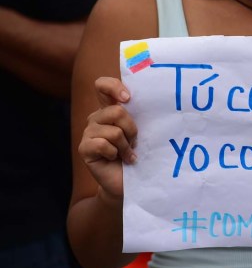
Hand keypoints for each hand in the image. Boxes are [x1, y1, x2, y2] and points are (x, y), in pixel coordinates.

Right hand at [78, 77, 137, 197]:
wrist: (129, 181)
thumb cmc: (137, 154)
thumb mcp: (141, 132)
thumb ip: (138, 115)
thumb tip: (149, 99)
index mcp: (110, 109)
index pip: (102, 86)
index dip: (113, 87)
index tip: (128, 98)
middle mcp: (97, 118)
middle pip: (116, 111)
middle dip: (131, 129)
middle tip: (134, 142)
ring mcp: (88, 133)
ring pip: (114, 131)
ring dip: (125, 146)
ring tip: (127, 154)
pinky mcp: (84, 148)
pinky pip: (104, 144)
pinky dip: (115, 153)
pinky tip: (116, 159)